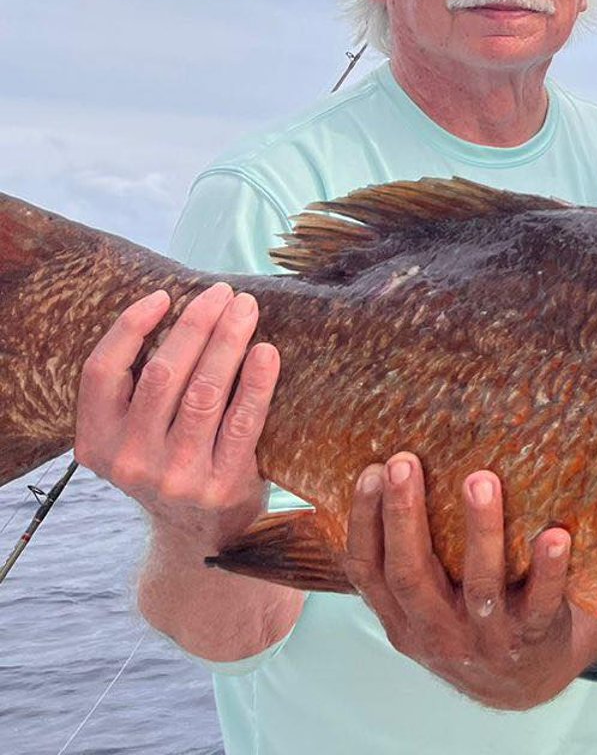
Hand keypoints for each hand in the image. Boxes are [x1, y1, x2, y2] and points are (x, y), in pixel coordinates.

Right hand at [75, 284, 281, 555]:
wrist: (202, 535)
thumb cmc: (173, 463)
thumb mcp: (137, 436)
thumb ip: (142, 392)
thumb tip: (184, 311)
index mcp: (96, 443)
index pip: (101, 373)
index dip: (129, 328)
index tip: (164, 295)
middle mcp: (129, 461)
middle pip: (162, 374)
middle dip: (195, 325)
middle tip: (223, 293)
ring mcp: (175, 477)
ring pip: (204, 392)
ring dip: (228, 342)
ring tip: (246, 309)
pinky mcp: (221, 486)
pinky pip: (243, 421)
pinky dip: (256, 381)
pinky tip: (267, 351)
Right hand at [344, 453, 596, 709]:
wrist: (521, 682)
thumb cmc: (468, 622)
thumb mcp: (424, 605)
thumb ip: (410, 559)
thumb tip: (388, 476)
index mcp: (402, 618)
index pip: (368, 571)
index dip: (363, 523)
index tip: (370, 471)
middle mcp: (436, 631)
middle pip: (411, 574)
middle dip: (404, 516)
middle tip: (404, 462)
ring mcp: (485, 639)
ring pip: (479, 585)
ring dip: (480, 532)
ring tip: (480, 481)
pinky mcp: (533, 637)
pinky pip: (541, 604)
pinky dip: (548, 571)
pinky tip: (555, 536)